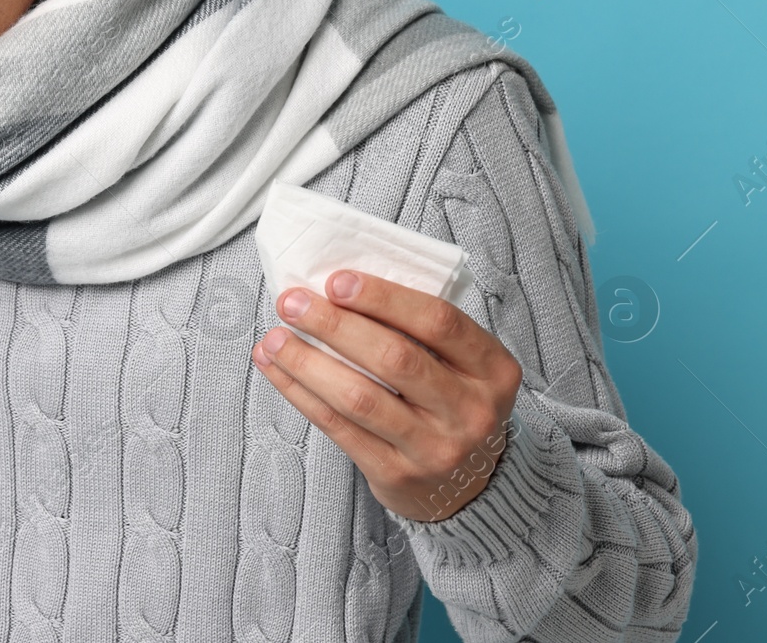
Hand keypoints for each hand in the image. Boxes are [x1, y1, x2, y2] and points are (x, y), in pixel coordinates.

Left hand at [251, 268, 521, 522]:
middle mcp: (470, 410)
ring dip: (307, 362)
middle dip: (334, 325)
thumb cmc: (452, 403)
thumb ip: (419, 331)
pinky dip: (302, 394)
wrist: (471, 486)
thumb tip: (338, 289)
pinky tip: (278, 370)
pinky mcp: (397, 474)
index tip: (336, 281)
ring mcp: (435, 447)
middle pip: (395, 358)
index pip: (438, 322)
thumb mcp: (463, 366)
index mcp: (493, 369)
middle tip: (291, 303)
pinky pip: (339, 428)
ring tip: (273, 339)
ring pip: (360, 397)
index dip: (384, 297)